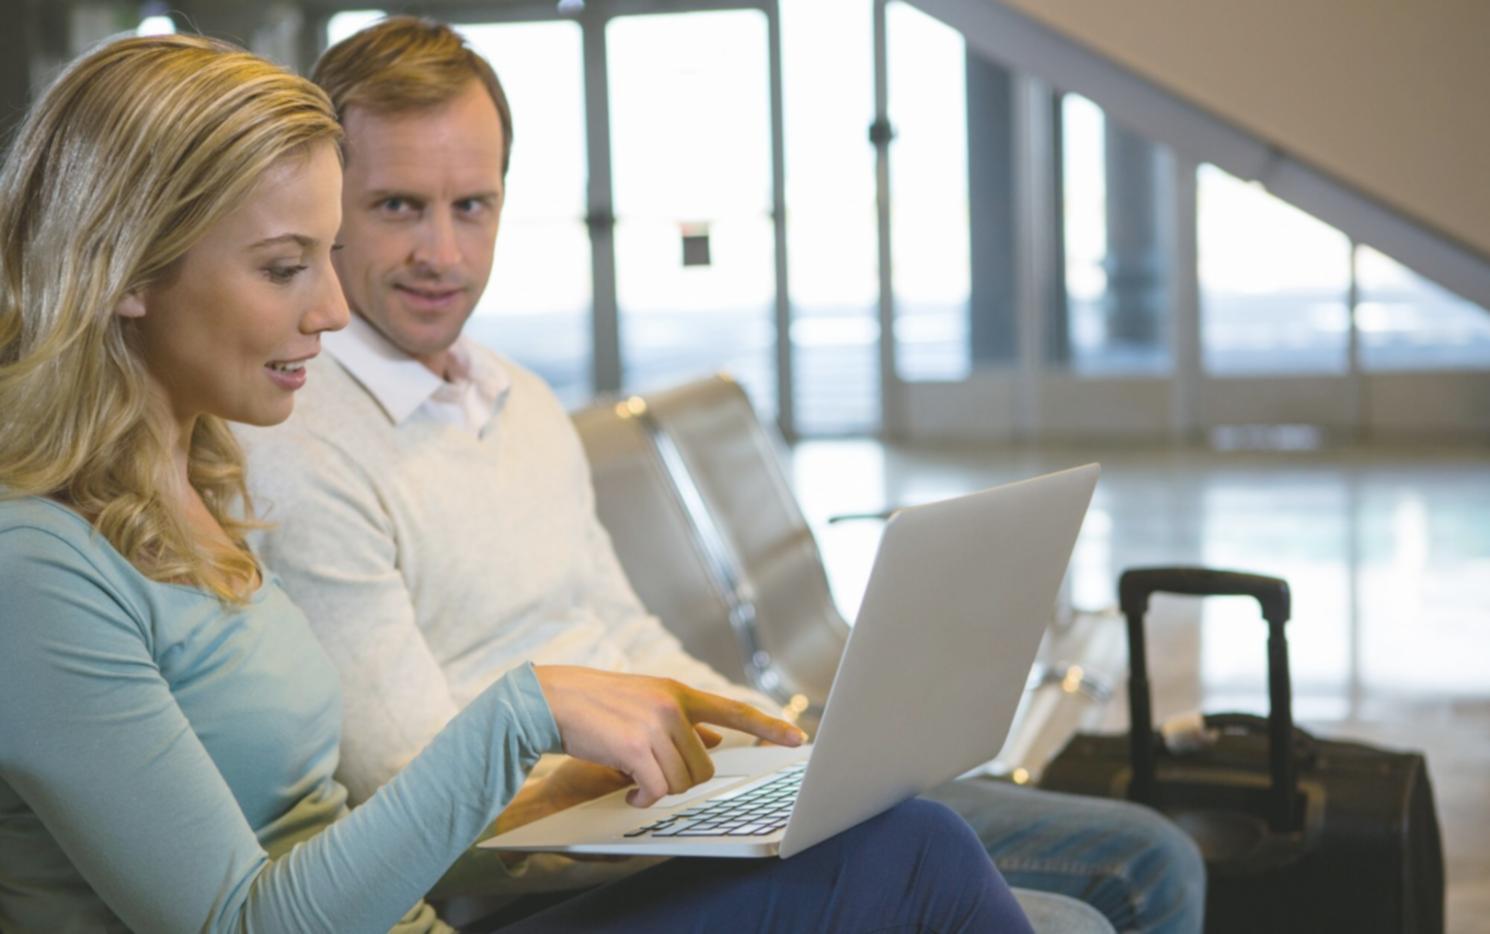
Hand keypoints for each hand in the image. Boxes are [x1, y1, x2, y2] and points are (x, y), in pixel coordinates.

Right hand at [532, 666, 807, 806]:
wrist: (550, 700)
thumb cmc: (597, 706)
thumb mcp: (645, 704)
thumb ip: (682, 720)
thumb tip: (716, 737)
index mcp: (678, 692)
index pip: (734, 710)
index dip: (768, 727)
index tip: (798, 738)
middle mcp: (672, 705)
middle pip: (703, 765)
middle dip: (681, 780)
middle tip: (653, 776)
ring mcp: (655, 725)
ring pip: (681, 780)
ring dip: (659, 790)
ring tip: (636, 781)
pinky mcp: (635, 747)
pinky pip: (656, 790)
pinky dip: (644, 798)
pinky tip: (630, 792)